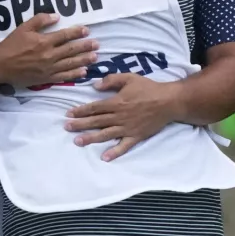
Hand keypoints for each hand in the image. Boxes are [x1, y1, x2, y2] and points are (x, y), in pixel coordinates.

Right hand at [0, 13, 97, 87]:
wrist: (0, 65)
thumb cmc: (11, 45)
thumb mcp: (24, 28)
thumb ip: (40, 20)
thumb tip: (56, 16)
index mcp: (44, 42)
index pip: (64, 36)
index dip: (76, 32)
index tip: (86, 30)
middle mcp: (49, 55)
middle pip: (71, 50)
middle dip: (85, 46)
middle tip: (97, 44)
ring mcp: (49, 68)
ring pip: (70, 63)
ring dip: (84, 60)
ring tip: (95, 57)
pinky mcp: (46, 78)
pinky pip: (63, 76)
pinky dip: (74, 74)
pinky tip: (83, 72)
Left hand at [64, 74, 184, 161]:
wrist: (168, 101)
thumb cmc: (148, 88)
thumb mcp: (129, 78)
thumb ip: (111, 80)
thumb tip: (95, 85)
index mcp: (116, 102)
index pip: (94, 108)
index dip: (80, 111)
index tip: (68, 114)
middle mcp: (118, 116)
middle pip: (96, 121)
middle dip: (80, 124)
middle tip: (67, 128)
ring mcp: (127, 128)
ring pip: (105, 134)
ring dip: (90, 138)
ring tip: (77, 142)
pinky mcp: (136, 136)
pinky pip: (123, 146)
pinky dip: (114, 152)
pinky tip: (105, 157)